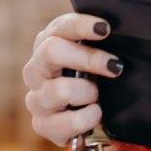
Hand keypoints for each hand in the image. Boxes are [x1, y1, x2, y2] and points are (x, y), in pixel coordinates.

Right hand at [22, 12, 124, 145]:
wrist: (87, 119)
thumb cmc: (93, 79)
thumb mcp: (95, 58)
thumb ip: (99, 42)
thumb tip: (114, 30)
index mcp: (48, 44)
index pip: (60, 27)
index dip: (81, 25)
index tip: (106, 29)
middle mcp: (36, 69)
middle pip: (51, 51)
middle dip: (89, 58)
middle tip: (114, 67)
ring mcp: (36, 98)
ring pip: (60, 90)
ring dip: (87, 92)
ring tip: (98, 96)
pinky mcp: (42, 124)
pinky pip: (67, 122)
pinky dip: (87, 118)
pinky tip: (95, 114)